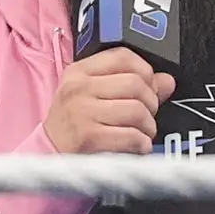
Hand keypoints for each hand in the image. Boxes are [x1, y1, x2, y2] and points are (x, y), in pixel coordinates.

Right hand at [42, 46, 173, 156]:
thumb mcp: (94, 97)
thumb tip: (167, 81)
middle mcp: (79, 88)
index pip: (123, 57)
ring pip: (137, 110)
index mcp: (79, 72)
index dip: (145, 72)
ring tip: (142, 133)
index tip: (148, 88)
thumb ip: (131, 85)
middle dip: (150, 103)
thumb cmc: (73, 126)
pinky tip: (137, 146)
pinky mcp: (89, 137)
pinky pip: (131, 136)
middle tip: (146, 116)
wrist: (48, 156)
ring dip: (148, 126)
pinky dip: (141, 144)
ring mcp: (82, 112)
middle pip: (135, 84)